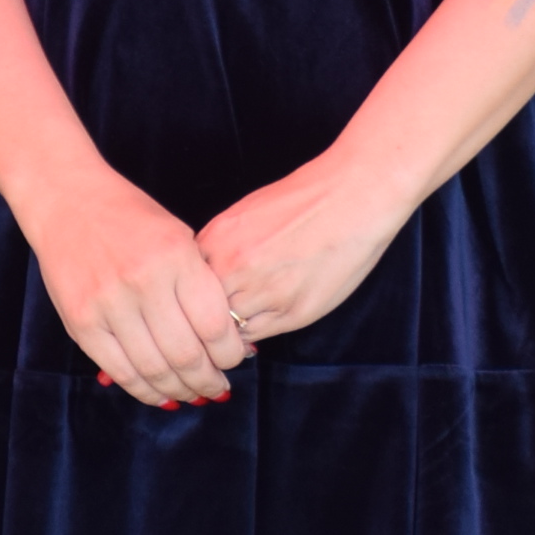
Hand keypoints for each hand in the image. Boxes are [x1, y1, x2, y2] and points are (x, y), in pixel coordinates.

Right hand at [31, 177, 249, 408]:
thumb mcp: (178, 236)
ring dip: (179, 390)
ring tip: (193, 395)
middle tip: (218, 388)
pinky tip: (160, 394)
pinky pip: (119, 370)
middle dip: (208, 381)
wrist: (66, 199)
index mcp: (175, 257)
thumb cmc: (130, 217)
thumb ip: (200, 283)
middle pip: (186, 354)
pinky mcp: (80, 322)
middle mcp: (142, 282)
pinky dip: (143, 390)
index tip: (235, 360)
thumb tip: (225, 339)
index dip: (230, 354)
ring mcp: (108, 304)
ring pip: (153, 369)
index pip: (214, 326)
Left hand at [200, 152, 417, 347]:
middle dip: (202, 320)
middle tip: (209, 324)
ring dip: (227, 332)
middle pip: (198, 311)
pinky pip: (257, 336)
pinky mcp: (291, 312)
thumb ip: (222, 245)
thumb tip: (206, 276)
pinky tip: (261, 320)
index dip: (187, 296)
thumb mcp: (247, 213)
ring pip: (226, 330)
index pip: (183, 282)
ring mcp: (262, 292)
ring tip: (234, 327)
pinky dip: (253, 335)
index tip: (194, 302)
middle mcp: (234, 267)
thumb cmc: (304, 200)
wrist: (352, 197)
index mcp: (218, 239)